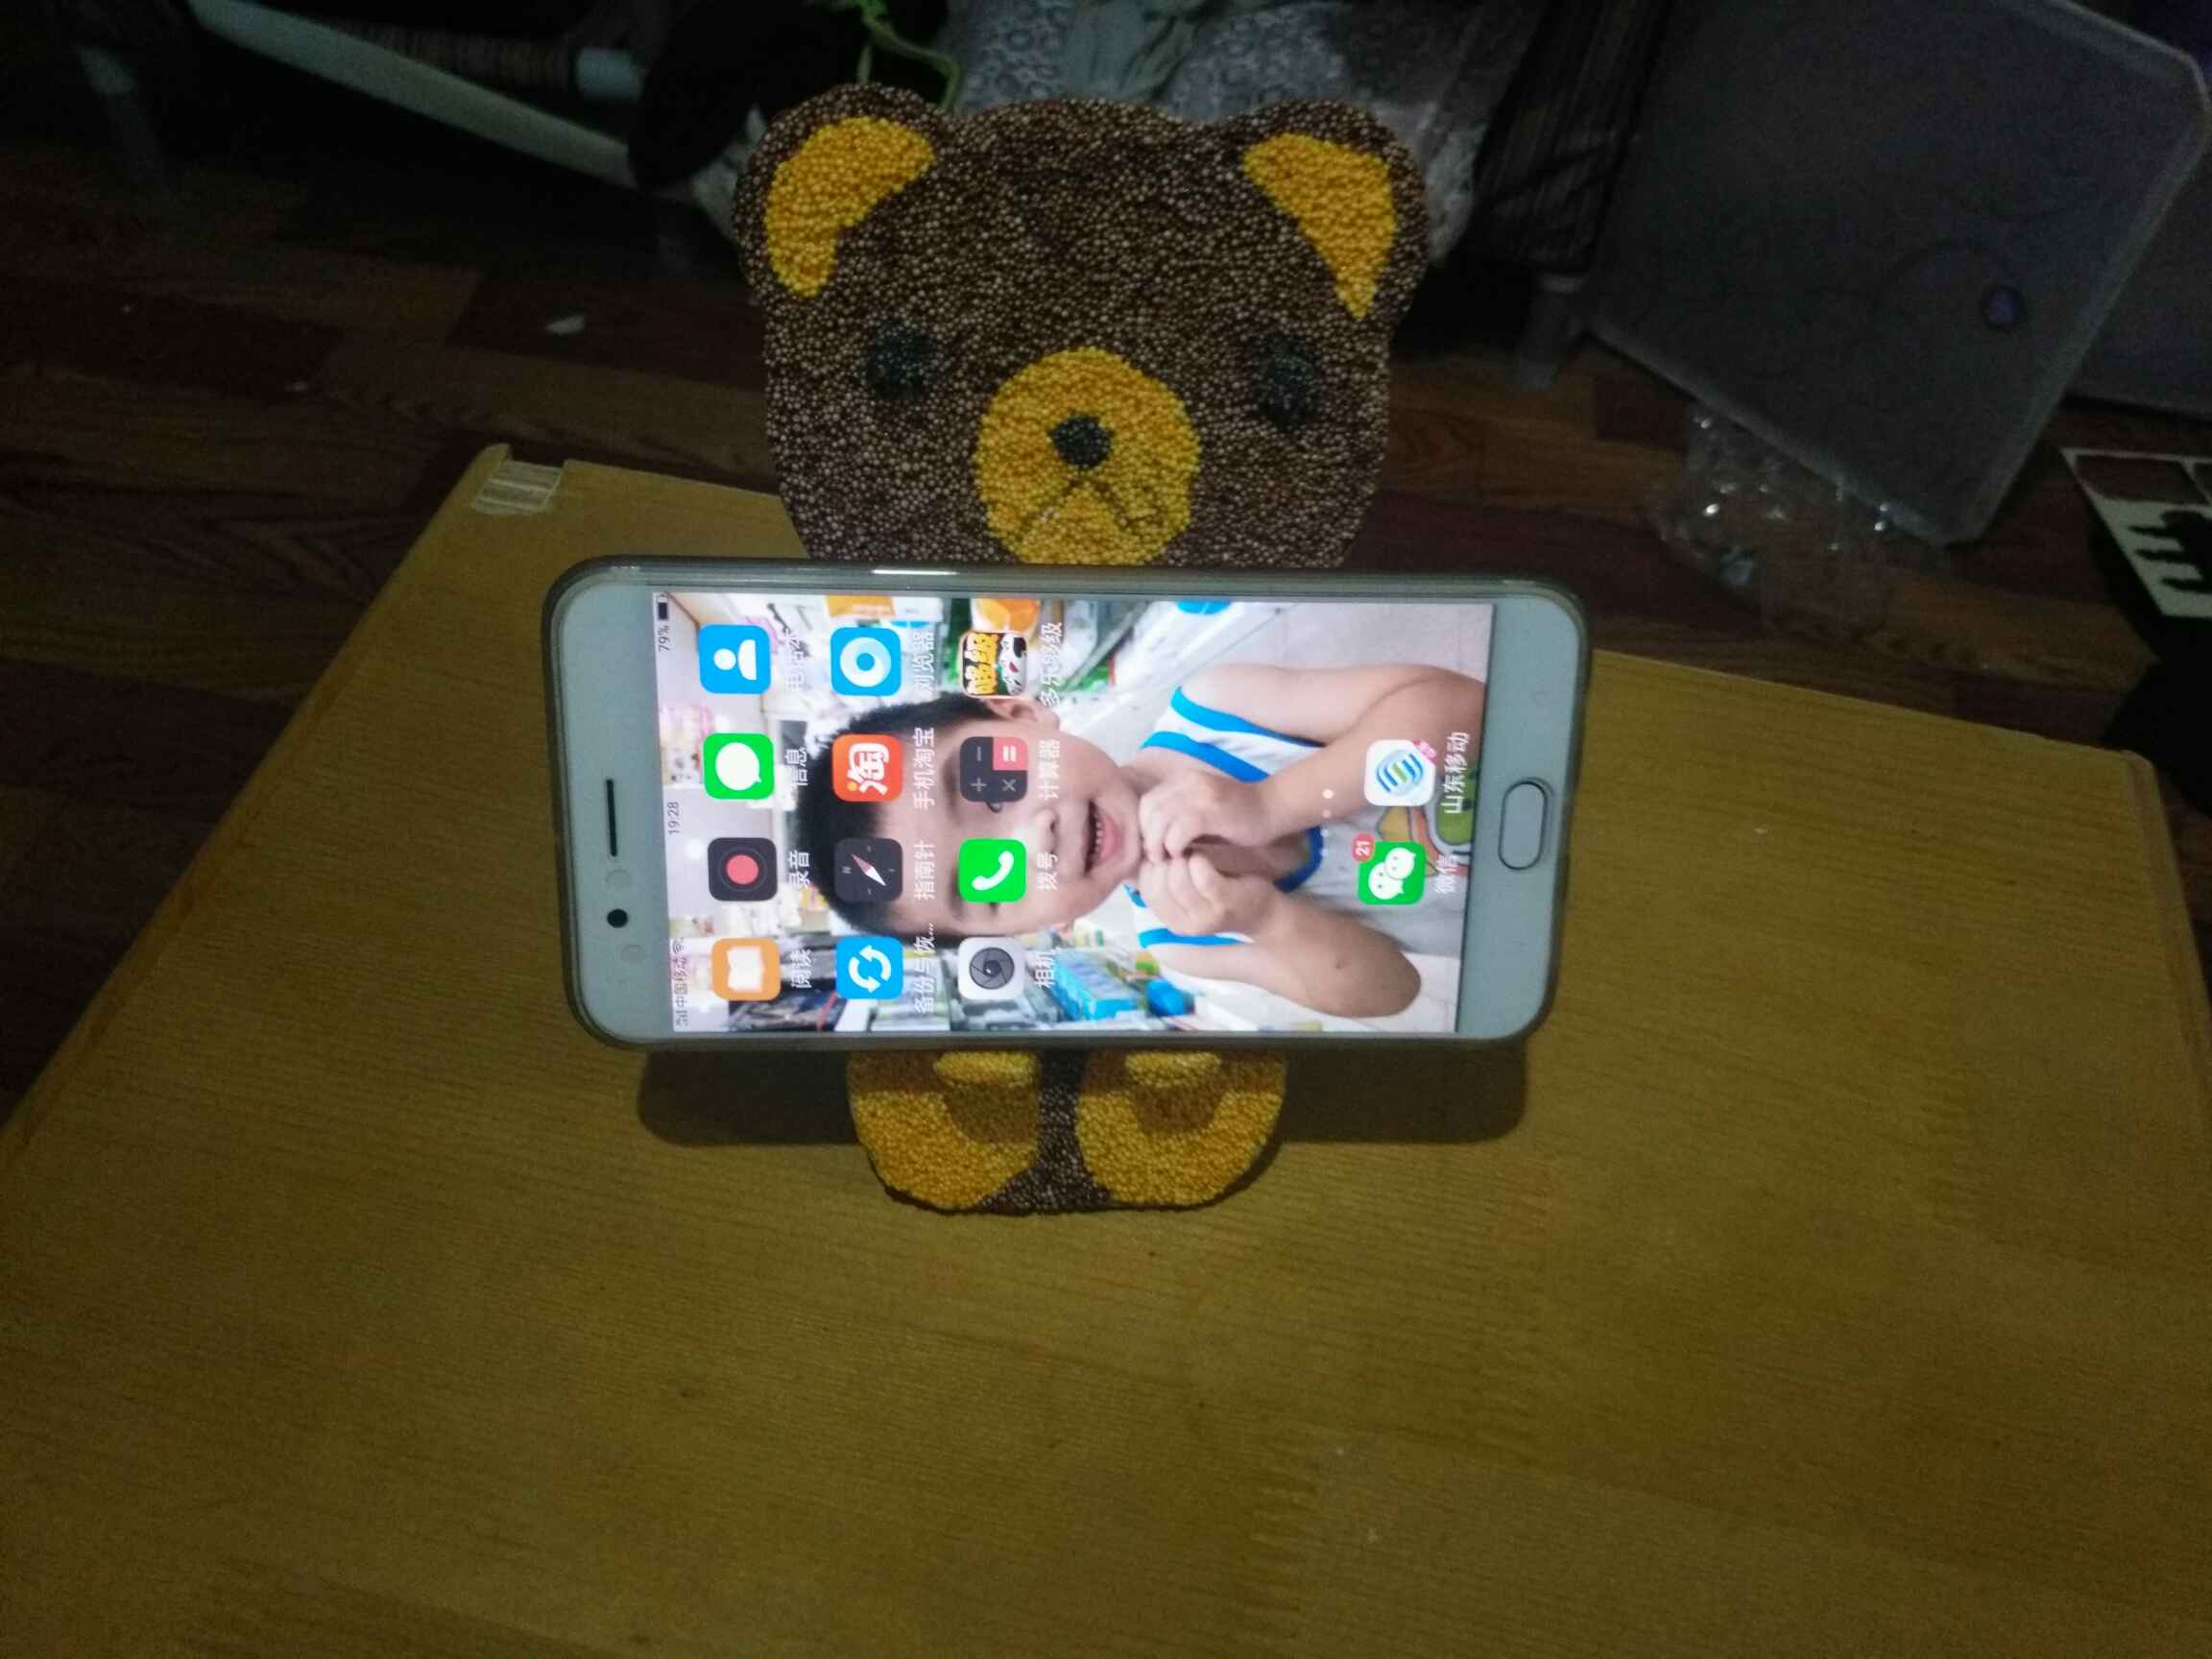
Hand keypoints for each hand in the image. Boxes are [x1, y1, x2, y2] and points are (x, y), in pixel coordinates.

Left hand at [1137, 771, 1277, 860]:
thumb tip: (1151, 839)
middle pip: (1149, 809)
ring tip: (1167, 858)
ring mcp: (1200, 794)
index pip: (1147, 801)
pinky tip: (1182, 854)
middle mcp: (1188, 782)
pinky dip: (1174, 844)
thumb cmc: (1237, 816)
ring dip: (1159, 843)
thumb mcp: (1202, 810)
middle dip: (1147, 836)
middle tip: (1156, 857)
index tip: (1153, 846)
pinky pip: (1180, 828)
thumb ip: (1178, 817)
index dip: (1143, 826)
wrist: (1272, 808)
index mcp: (1183, 780)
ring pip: (1161, 819)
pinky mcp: (1211, 810)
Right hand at [1137, 852, 1277, 937]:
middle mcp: (1185, 925)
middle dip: (1165, 862)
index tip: (1164, 854)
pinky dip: (1199, 861)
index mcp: (1173, 922)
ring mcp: (1205, 916)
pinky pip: (1202, 877)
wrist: (1263, 911)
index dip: (1151, 868)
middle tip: (1179, 851)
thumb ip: (1166, 878)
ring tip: (1192, 853)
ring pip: (1177, 880)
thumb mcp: (1190, 891)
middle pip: (1158, 886)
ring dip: (1182, 859)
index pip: (1147, 892)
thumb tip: (1143, 852)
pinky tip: (1204, 857)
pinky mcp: (1225, 902)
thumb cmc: (1222, 894)